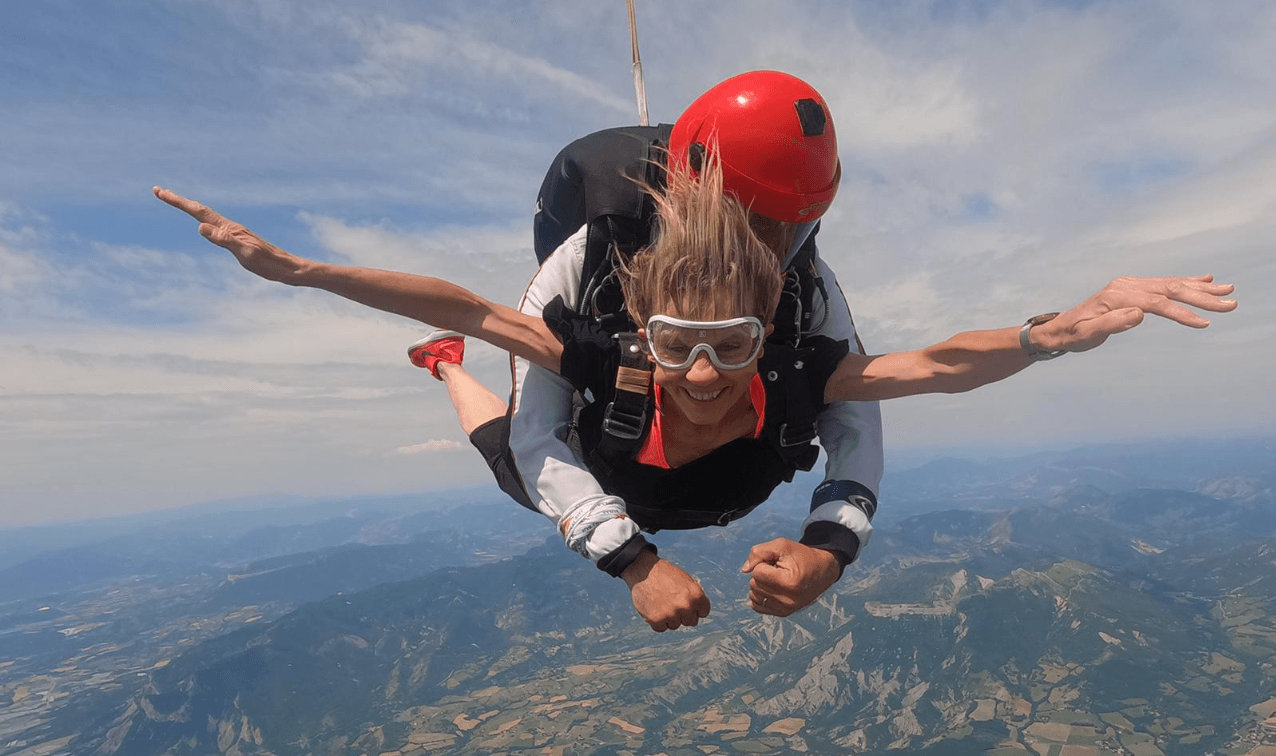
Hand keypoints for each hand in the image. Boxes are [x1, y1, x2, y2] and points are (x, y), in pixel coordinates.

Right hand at [153, 187, 305, 283]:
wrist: (287, 268)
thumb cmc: (267, 263)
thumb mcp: (244, 252)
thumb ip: (223, 240)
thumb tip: (200, 227)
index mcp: (228, 228)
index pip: (197, 211)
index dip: (177, 201)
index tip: (159, 191)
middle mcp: (229, 226)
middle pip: (199, 209)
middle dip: (178, 201)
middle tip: (159, 191)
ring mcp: (234, 232)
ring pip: (207, 216)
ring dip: (190, 208)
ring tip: (177, 202)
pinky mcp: (238, 240)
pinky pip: (215, 226)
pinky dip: (204, 220)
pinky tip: (205, 224)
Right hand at [621, 550, 710, 631]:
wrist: (644, 570)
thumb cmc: (666, 574)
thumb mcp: (686, 581)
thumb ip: (694, 597)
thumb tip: (699, 612)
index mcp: (696, 595)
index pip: (704, 612)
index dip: (695, 608)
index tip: (687, 603)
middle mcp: (686, 606)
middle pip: (691, 622)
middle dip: (683, 615)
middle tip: (673, 604)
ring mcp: (671, 614)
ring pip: (675, 625)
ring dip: (669, 618)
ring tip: (661, 602)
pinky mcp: (656, 619)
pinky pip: (661, 628)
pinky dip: (657, 621)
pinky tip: (654, 608)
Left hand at [741, 538, 840, 616]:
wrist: (822, 570)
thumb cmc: (801, 556)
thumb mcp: (782, 546)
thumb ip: (759, 552)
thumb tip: (744, 570)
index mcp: (789, 582)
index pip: (757, 573)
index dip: (764, 563)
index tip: (778, 563)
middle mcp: (788, 600)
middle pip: (754, 584)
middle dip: (762, 574)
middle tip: (779, 570)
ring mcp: (786, 609)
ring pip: (753, 596)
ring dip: (762, 584)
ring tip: (778, 578)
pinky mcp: (784, 613)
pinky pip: (757, 606)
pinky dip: (761, 595)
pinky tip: (773, 588)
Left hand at [1033, 275, 1236, 353]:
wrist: (1060, 329)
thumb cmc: (1073, 335)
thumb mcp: (1088, 335)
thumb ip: (1111, 324)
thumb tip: (1139, 314)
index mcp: (1117, 295)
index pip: (1157, 303)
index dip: (1182, 313)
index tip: (1205, 322)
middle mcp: (1126, 285)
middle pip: (1169, 288)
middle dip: (1202, 296)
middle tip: (1231, 303)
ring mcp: (1130, 284)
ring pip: (1170, 283)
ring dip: (1199, 287)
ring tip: (1227, 290)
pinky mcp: (1132, 288)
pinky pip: (1163, 283)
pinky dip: (1185, 282)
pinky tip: (1204, 280)